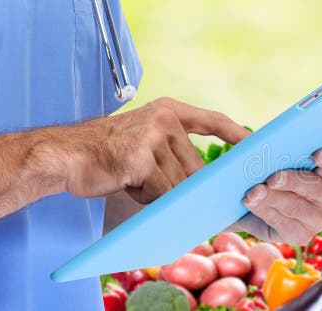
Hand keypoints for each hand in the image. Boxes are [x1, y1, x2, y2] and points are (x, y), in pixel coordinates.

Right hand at [56, 97, 249, 202]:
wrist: (64, 155)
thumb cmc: (108, 153)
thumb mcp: (146, 141)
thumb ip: (176, 151)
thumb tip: (210, 181)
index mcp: (168, 111)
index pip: (213, 119)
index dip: (237, 132)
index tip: (256, 144)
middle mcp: (163, 120)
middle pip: (196, 166)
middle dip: (183, 185)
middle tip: (158, 185)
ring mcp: (152, 138)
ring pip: (178, 182)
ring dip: (159, 191)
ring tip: (132, 179)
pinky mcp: (140, 159)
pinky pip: (160, 191)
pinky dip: (146, 197)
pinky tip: (126, 183)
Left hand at [230, 146, 321, 244]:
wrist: (246, 202)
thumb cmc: (264, 171)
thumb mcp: (268, 155)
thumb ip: (271, 148)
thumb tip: (260, 147)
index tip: (316, 156)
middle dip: (296, 182)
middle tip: (272, 179)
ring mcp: (320, 218)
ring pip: (300, 208)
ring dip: (274, 199)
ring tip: (253, 192)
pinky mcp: (302, 235)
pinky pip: (286, 225)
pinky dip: (265, 212)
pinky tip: (252, 203)